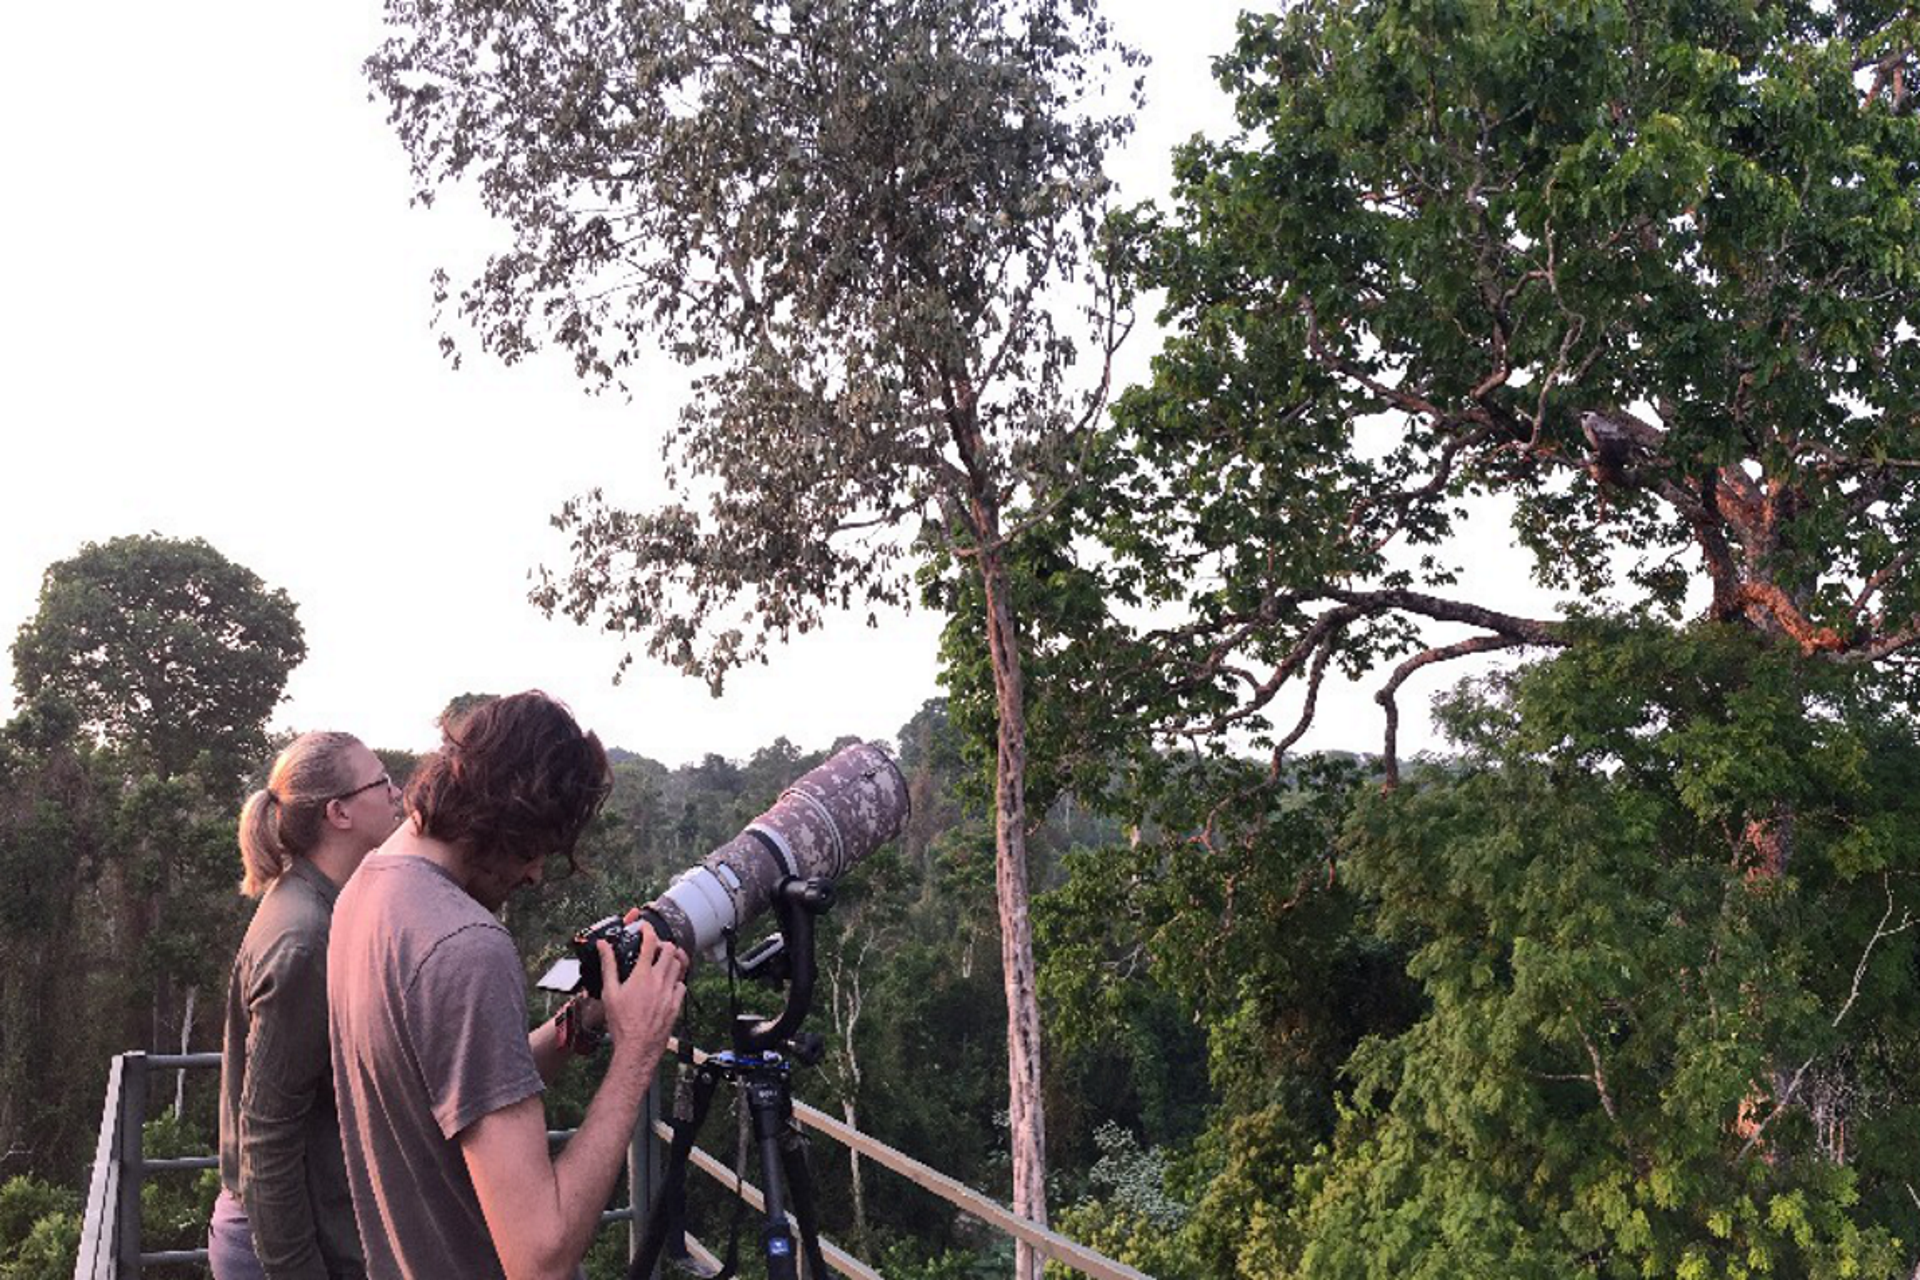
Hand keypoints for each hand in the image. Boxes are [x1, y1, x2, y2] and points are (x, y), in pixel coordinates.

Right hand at [594, 923, 685, 1065]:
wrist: (637, 1047)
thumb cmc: (621, 1023)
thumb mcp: (609, 992)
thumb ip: (608, 966)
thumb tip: (603, 946)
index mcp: (642, 975)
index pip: (650, 943)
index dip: (648, 930)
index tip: (645, 927)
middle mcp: (660, 980)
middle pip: (670, 950)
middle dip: (664, 944)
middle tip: (656, 947)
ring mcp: (670, 992)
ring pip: (679, 966)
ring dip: (672, 960)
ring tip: (663, 962)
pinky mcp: (677, 1005)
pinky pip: (682, 985)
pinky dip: (677, 980)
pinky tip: (668, 984)